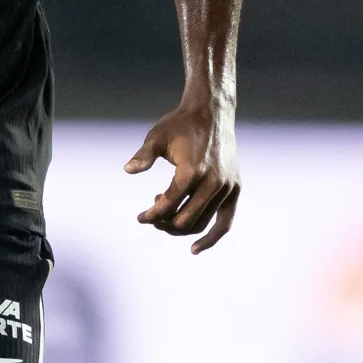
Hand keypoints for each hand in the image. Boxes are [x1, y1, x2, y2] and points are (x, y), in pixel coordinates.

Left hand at [125, 97, 241, 252]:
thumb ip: (143, 156)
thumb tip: (128, 170)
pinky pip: (225, 222)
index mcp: (192, 171)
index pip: (168, 205)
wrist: (212, 112)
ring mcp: (226, 187)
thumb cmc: (181, 124)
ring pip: (202, 223)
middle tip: (152, 216)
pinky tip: (195, 250)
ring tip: (168, 217)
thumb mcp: (157, 137)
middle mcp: (212, 182)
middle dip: (164, 223)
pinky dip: (212, 238)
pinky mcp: (234, 189)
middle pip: (184, 220)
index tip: (140, 217)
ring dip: (181, 227)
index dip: (151, 215)